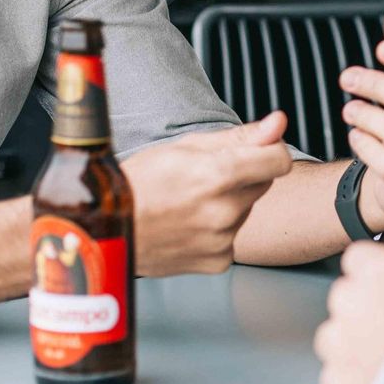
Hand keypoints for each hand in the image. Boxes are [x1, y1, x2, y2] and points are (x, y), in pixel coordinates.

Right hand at [123, 112, 294, 276]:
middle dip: (243, 176)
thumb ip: (241, 137)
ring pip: (246, 210)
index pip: (279, 161)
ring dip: (228, 203)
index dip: (270, 151)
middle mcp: (224, 211)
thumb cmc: (139, 182)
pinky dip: (217, 230)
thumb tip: (279, 122)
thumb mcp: (186, 147)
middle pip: (261, 184)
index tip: (256, 151)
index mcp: (219, 174)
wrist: (104, 229)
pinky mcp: (217, 261)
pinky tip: (188, 225)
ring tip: (188, 203)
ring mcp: (221, 240)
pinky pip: (232, 237)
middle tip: (203, 178)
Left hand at [314, 242, 383, 383]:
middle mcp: (353, 301)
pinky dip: (350, 378)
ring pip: (334, 334)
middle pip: (345, 294)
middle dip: (363, 305)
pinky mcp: (335, 378)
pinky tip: (376, 380)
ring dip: (352, 341)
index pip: (360, 255)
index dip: (374, 266)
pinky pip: (336, 373)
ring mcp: (339, 341)